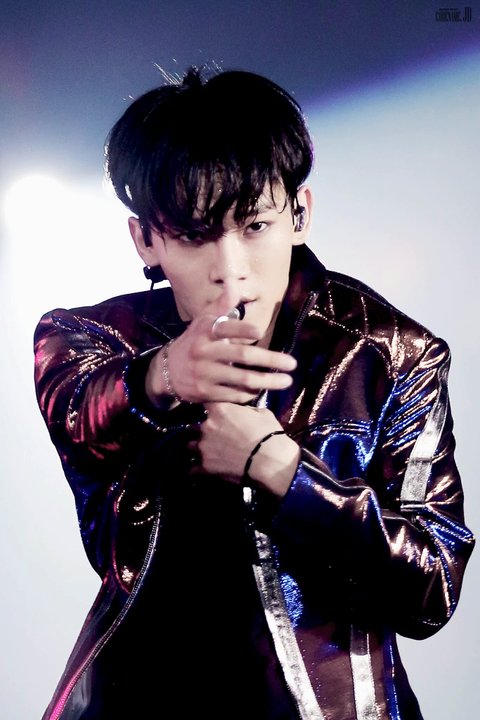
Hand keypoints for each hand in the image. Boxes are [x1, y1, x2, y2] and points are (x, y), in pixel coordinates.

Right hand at [145, 289, 296, 404]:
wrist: (167, 370)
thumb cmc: (194, 341)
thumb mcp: (203, 320)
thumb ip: (221, 304)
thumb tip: (233, 282)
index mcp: (205, 331)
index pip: (224, 329)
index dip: (242, 330)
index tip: (260, 333)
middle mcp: (203, 352)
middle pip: (241, 356)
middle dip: (269, 360)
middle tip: (292, 363)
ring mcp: (204, 374)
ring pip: (241, 379)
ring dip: (266, 381)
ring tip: (286, 381)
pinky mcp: (205, 392)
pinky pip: (233, 394)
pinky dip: (249, 393)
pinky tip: (262, 390)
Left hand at [196, 403, 299, 496]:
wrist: (270, 461)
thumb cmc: (269, 433)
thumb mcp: (261, 413)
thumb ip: (245, 410)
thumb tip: (242, 412)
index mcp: (219, 409)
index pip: (204, 403)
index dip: (208, 409)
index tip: (212, 413)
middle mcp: (206, 425)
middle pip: (196, 425)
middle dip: (203, 430)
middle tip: (213, 435)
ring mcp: (203, 446)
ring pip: (191, 445)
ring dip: (198, 447)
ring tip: (206, 452)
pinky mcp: (204, 466)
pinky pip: (193, 468)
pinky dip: (196, 468)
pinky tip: (199, 470)